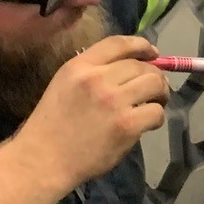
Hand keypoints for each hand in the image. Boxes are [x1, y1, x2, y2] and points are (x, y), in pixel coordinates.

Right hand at [14, 35, 168, 189]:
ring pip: (154, 85)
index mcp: (79, 66)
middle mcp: (97, 79)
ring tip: (154, 104)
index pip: (118, 43)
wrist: (43, 160)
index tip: (153, 53)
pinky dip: (156, 118)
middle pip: (141, 65)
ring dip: (160, 95)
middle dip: (155, 76)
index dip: (141, 45)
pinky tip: (146, 124)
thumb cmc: (53, 125)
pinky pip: (156, 112)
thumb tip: (134, 68)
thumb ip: (94, 73)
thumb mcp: (65, 85)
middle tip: (155, 90)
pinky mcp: (126, 124)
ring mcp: (113, 101)